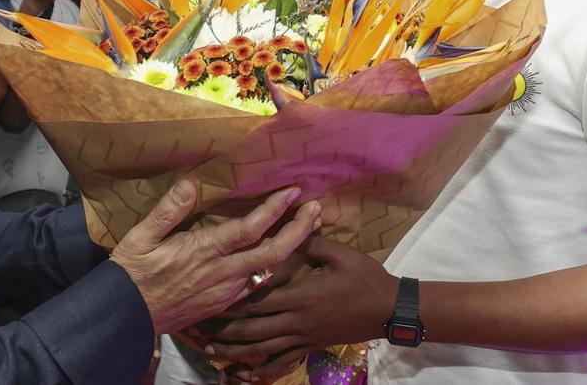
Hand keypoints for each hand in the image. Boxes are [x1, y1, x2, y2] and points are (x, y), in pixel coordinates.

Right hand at [112, 181, 321, 336]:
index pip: (250, 229)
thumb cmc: (133, 273)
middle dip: (299, 230)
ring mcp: (226, 292)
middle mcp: (222, 274)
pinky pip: (257, 284)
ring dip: (291, 248)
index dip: (275, 210)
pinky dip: (274, 267)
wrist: (128, 316)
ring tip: (307, 227)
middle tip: (317, 210)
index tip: (293, 191)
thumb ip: (168, 211)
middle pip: (273, 253)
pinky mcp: (224, 304)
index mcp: (205, 252)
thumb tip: (189, 184)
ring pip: (269, 270)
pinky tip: (280, 256)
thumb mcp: (141, 237)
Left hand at [202, 236, 398, 373]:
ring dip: (235, 351)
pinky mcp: (310, 348)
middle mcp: (296, 321)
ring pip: (262, 350)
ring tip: (210, 351)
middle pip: (253, 329)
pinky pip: (282, 364)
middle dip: (224, 330)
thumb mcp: (340, 254)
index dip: (231, 301)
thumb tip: (294, 218)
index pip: (257, 300)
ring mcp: (303, 338)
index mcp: (299, 296)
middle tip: (198, 327)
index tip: (209, 297)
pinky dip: (261, 372)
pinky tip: (245, 376)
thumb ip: (312, 240)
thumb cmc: (364, 278)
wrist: (388, 310)